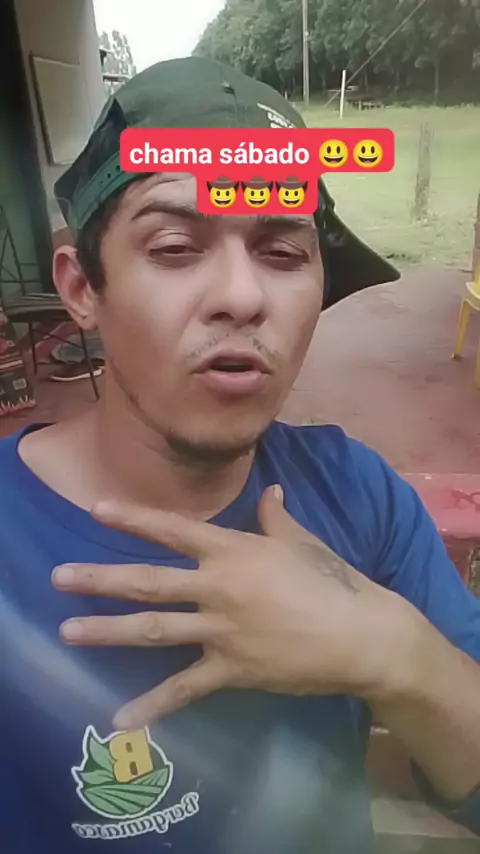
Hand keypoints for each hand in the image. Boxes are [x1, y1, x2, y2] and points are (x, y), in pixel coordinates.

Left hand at [52, 486, 416, 729]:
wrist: (362, 636)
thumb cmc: (334, 581)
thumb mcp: (304, 542)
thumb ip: (277, 518)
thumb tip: (270, 492)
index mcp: (235, 552)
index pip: (174, 530)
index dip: (134, 519)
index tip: (97, 509)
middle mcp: (219, 588)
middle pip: (149, 581)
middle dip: (101, 579)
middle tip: (59, 577)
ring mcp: (221, 631)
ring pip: (154, 630)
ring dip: (107, 631)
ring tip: (69, 631)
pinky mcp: (231, 670)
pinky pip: (185, 689)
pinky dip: (153, 706)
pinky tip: (120, 720)